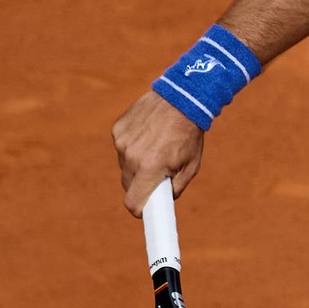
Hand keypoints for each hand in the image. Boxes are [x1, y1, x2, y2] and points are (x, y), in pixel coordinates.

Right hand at [112, 93, 204, 212]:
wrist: (182, 98)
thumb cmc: (189, 135)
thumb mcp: (191, 166)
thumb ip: (175, 188)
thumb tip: (162, 200)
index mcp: (150, 168)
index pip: (133, 202)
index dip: (139, 209)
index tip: (146, 209)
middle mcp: (131, 156)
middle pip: (128, 185)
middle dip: (140, 185)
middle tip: (156, 175)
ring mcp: (122, 142)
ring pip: (124, 166)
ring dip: (136, 164)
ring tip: (155, 148)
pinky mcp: (118, 129)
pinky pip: (122, 147)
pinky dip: (132, 146)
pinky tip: (148, 134)